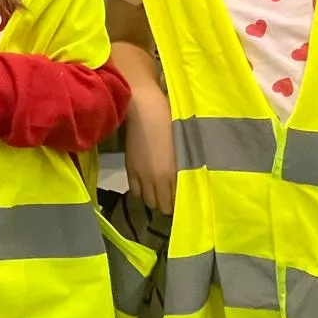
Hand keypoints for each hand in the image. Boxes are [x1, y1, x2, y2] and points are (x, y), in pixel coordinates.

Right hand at [124, 86, 176, 213]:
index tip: (182, 202)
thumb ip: (184, 168)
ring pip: (148, 201)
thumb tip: (186, 181)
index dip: (178, 205)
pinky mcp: (130, 170)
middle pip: (161, 206)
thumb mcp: (183, 148)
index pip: (175, 202)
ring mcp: (141, 176)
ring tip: (159, 193)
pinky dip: (141, 193)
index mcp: (172, 173)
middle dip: (167, 205)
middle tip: (171, 198)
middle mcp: (156, 179)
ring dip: (154, 200)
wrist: (145, 111)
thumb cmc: (170, 123)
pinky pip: (135, 192)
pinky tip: (146, 187)